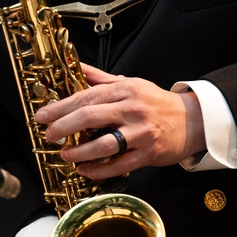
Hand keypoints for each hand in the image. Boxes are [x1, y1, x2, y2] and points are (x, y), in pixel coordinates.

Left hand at [33, 63, 205, 179]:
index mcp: (125, 90)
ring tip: (65, 154)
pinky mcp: (147, 153)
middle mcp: (132, 109)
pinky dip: (98, 169)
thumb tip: (75, 66)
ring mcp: (140, 133)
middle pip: (90, 116)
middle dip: (63, 126)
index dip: (61, 106)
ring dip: (79, 151)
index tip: (43, 115)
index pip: (86, 96)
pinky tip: (84, 169)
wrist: (193, 120)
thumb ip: (101, 78)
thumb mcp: (130, 83)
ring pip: (104, 144)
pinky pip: (118, 164)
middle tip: (49, 134)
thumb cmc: (157, 102)